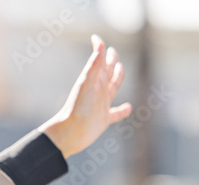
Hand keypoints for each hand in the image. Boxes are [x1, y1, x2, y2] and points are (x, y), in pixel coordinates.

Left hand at [38, 34, 132, 158]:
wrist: (70, 133)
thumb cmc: (77, 108)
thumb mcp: (87, 83)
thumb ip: (94, 64)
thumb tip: (100, 43)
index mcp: (94, 80)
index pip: (101, 61)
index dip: (100, 49)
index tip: (96, 38)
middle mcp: (98, 91)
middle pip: (108, 72)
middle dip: (111, 61)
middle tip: (113, 52)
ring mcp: (101, 105)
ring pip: (113, 88)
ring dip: (117, 79)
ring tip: (120, 70)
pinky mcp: (104, 119)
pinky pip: (116, 113)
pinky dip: (123, 110)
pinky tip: (128, 108)